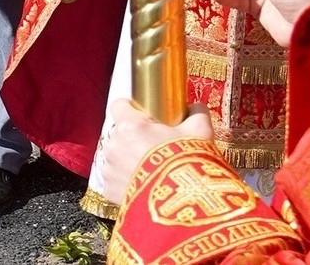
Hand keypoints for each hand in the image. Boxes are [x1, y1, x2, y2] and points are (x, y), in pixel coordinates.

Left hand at [98, 100, 214, 207]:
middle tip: (156, 148)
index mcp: (131, 126)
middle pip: (120, 133)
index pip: (119, 105)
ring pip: (116, 156)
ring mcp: (109, 168)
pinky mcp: (109, 190)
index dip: (132, 108)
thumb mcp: (200, 133)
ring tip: (152, 170)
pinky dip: (126, 181)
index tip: (144, 116)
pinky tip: (145, 185)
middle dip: (134, 138)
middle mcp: (114, 144)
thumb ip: (196, 113)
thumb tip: (196, 107)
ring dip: (128, 160)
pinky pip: (115, 180)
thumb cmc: (189, 163)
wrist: (184, 204)